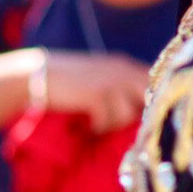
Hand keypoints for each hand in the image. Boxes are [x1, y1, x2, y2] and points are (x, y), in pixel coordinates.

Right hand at [34, 52, 152, 133]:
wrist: (37, 74)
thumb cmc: (68, 79)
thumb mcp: (100, 75)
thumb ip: (121, 85)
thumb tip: (141, 108)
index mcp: (124, 64)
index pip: (155, 82)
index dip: (153, 101)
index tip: (144, 117)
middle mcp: (122, 70)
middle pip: (149, 97)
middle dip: (141, 115)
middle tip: (124, 127)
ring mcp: (110, 82)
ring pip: (129, 114)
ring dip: (115, 124)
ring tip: (100, 125)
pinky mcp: (95, 95)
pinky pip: (108, 120)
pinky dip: (99, 127)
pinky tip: (89, 127)